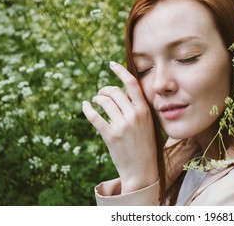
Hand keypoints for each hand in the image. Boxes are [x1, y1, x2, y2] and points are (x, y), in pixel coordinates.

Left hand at [82, 61, 157, 192]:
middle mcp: (134, 115)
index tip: (111, 64)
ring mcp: (122, 125)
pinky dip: (87, 109)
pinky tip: (85, 106)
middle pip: (115, 91)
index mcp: (145, 110)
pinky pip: (95, 117)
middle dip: (104, 89)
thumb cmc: (145, 145)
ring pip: (104, 101)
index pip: (132, 84)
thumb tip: (123, 92)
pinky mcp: (110, 135)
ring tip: (95, 101)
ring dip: (96, 98)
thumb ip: (138, 108)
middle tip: (100, 94)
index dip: (121, 71)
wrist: (142, 169)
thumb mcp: (148, 124)